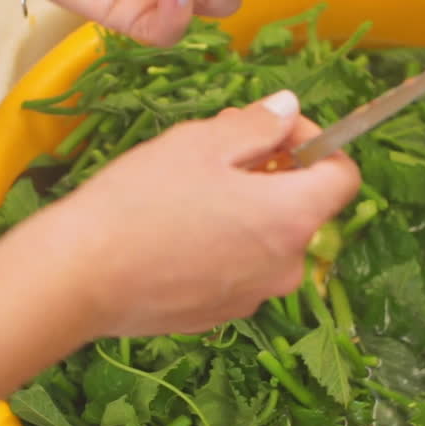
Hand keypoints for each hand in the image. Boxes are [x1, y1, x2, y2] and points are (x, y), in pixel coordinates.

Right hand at [40, 91, 359, 337]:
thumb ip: (258, 125)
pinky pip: (239, 268)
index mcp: (293, 218)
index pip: (344, 176)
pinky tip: (175, 230)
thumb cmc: (141, 201)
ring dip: (246, 208)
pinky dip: (223, 244)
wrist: (81, 277)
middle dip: (272, 172)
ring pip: (268, 238)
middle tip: (218, 151)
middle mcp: (287, 265)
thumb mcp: (201, 143)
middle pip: (303, 207)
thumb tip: (289, 110)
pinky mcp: (221, 314)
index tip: (274, 132)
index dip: (316, 142)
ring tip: (189, 189)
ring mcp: (254, 296)